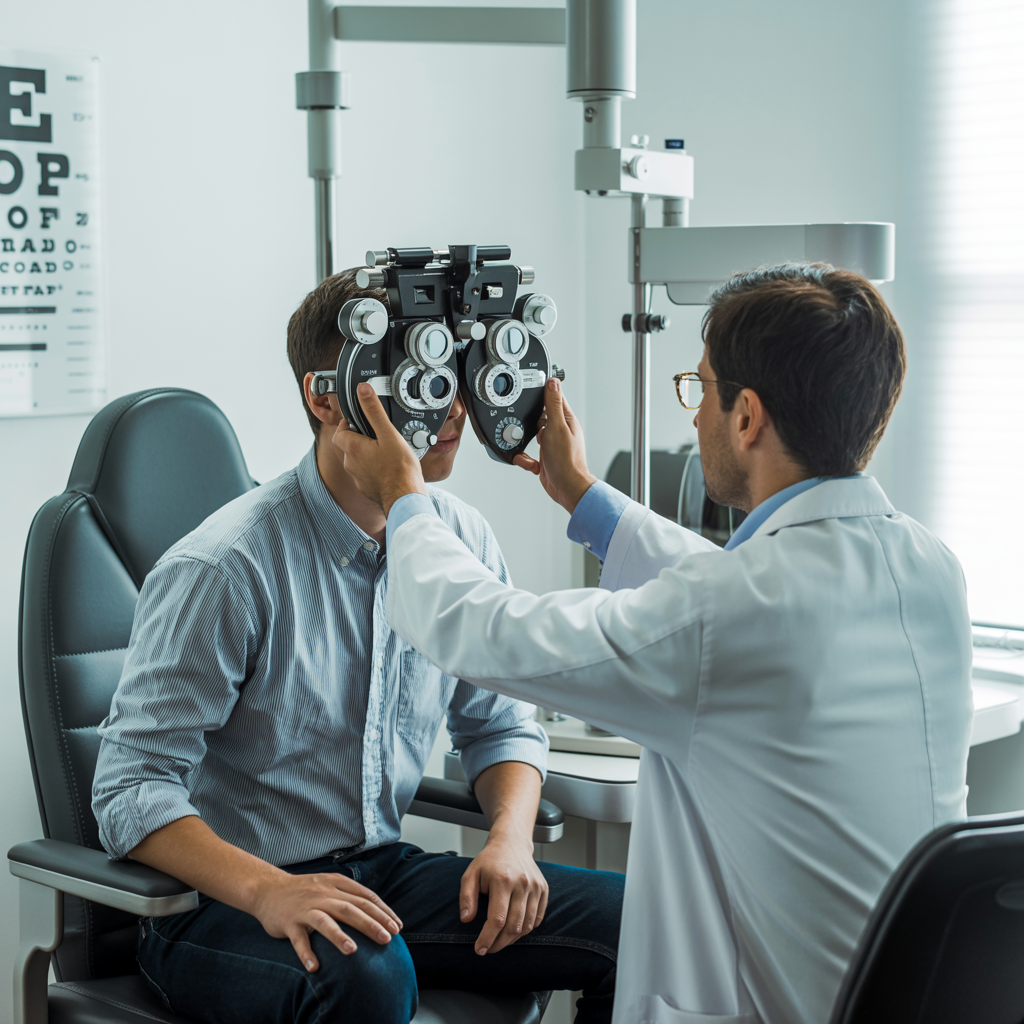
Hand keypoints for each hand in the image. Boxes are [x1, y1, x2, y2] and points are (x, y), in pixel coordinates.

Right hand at [249, 870, 402, 971]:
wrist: (268, 888)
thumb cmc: (305, 890)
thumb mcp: (330, 885)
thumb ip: (350, 895)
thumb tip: (378, 911)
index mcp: (336, 884)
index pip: (365, 897)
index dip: (383, 912)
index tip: (398, 927)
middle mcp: (323, 894)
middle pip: (351, 908)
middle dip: (371, 923)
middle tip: (388, 938)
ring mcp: (305, 908)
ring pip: (325, 921)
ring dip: (339, 936)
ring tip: (353, 951)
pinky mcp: (289, 922)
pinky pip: (298, 939)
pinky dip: (306, 953)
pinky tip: (314, 967)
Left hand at [331, 382, 426, 513]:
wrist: (405, 499)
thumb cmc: (399, 470)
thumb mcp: (389, 434)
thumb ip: (374, 411)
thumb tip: (363, 390)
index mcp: (353, 448)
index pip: (339, 431)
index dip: (347, 423)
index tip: (359, 419)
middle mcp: (351, 463)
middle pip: (349, 445)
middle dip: (360, 437)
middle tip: (377, 434)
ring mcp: (358, 478)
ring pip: (357, 460)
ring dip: (367, 454)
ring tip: (386, 450)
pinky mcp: (367, 488)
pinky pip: (366, 474)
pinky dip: (374, 469)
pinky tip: (389, 467)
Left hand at [460, 833, 548, 955]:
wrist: (511, 843)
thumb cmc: (489, 861)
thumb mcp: (471, 874)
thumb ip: (466, 897)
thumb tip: (466, 920)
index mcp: (503, 880)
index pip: (497, 919)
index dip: (488, 938)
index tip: (479, 950)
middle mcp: (523, 883)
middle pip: (514, 926)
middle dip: (499, 943)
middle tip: (488, 949)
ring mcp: (536, 887)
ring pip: (527, 926)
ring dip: (512, 939)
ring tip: (499, 940)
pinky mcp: (543, 889)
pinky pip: (537, 919)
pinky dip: (526, 929)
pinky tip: (514, 929)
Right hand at [513, 378, 595, 513]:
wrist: (567, 488)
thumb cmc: (566, 461)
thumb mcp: (557, 427)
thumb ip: (553, 405)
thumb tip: (553, 382)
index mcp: (566, 420)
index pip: (554, 399)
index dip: (544, 394)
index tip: (534, 391)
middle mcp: (560, 431)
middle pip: (540, 417)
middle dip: (532, 422)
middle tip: (535, 429)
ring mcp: (552, 445)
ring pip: (533, 435)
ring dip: (527, 440)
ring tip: (535, 446)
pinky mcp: (545, 458)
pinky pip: (529, 454)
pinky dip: (525, 458)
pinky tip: (531, 462)